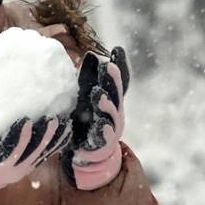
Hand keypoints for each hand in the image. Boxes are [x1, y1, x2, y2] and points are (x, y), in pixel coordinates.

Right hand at [0, 113, 71, 204]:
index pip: (12, 150)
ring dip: (54, 138)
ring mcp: (26, 168)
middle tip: (52, 119)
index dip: (20, 136)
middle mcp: (15, 168)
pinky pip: (47, 154)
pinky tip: (67, 130)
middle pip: (33, 152)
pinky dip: (58, 142)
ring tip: (64, 122)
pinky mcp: (32, 165)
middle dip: (44, 135)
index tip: (26, 120)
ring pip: (43, 153)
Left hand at [62, 46, 129, 190]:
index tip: (117, 50)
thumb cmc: (85, 121)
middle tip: (108, 66)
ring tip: (99, 95)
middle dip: (113, 81)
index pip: (116, 80)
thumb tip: (90, 54)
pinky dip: (104, 131)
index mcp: (110, 99)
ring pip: (111, 114)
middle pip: (116, 94)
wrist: (88, 155)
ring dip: (106, 104)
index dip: (119, 65)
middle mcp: (113, 112)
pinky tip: (101, 125)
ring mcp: (110, 128)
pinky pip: (104, 138)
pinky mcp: (102, 145)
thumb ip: (88, 79)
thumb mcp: (85, 99)